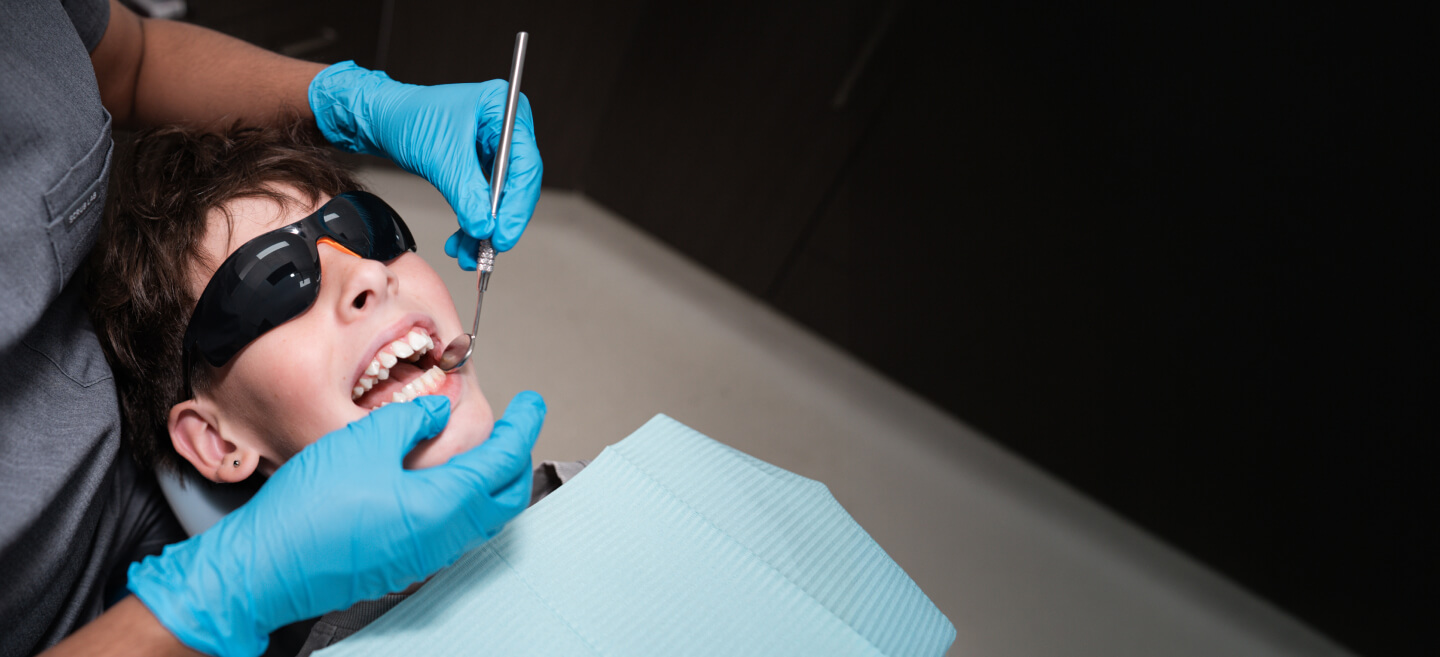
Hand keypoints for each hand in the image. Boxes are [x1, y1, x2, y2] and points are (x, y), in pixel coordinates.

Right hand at [127, 393, 546, 656]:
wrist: (264, 568)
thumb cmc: (307, 509)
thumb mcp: (364, 440)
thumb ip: (412, 420)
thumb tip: (439, 412)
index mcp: (442, 506)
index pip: (504, 460)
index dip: (523, 426)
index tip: (531, 403)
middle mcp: (442, 539)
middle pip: (505, 497)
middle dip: (517, 458)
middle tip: (516, 425)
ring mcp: (424, 558)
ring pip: (481, 519)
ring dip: (492, 483)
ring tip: (486, 449)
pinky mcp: (403, 565)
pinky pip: (452, 534)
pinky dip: (465, 503)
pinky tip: (444, 483)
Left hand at [309, 61, 542, 259]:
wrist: (381, 119)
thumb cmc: (408, 118)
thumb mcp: (441, 158)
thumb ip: (467, 195)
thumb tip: (486, 227)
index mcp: (502, 109)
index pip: (525, 165)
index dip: (517, 205)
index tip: (503, 234)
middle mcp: (504, 126)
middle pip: (518, 184)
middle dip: (500, 220)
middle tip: (490, 247)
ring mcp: (494, 146)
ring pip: (502, 197)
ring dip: (485, 228)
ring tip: (470, 253)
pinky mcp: (481, 163)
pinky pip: (485, 198)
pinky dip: (474, 221)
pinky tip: (464, 241)